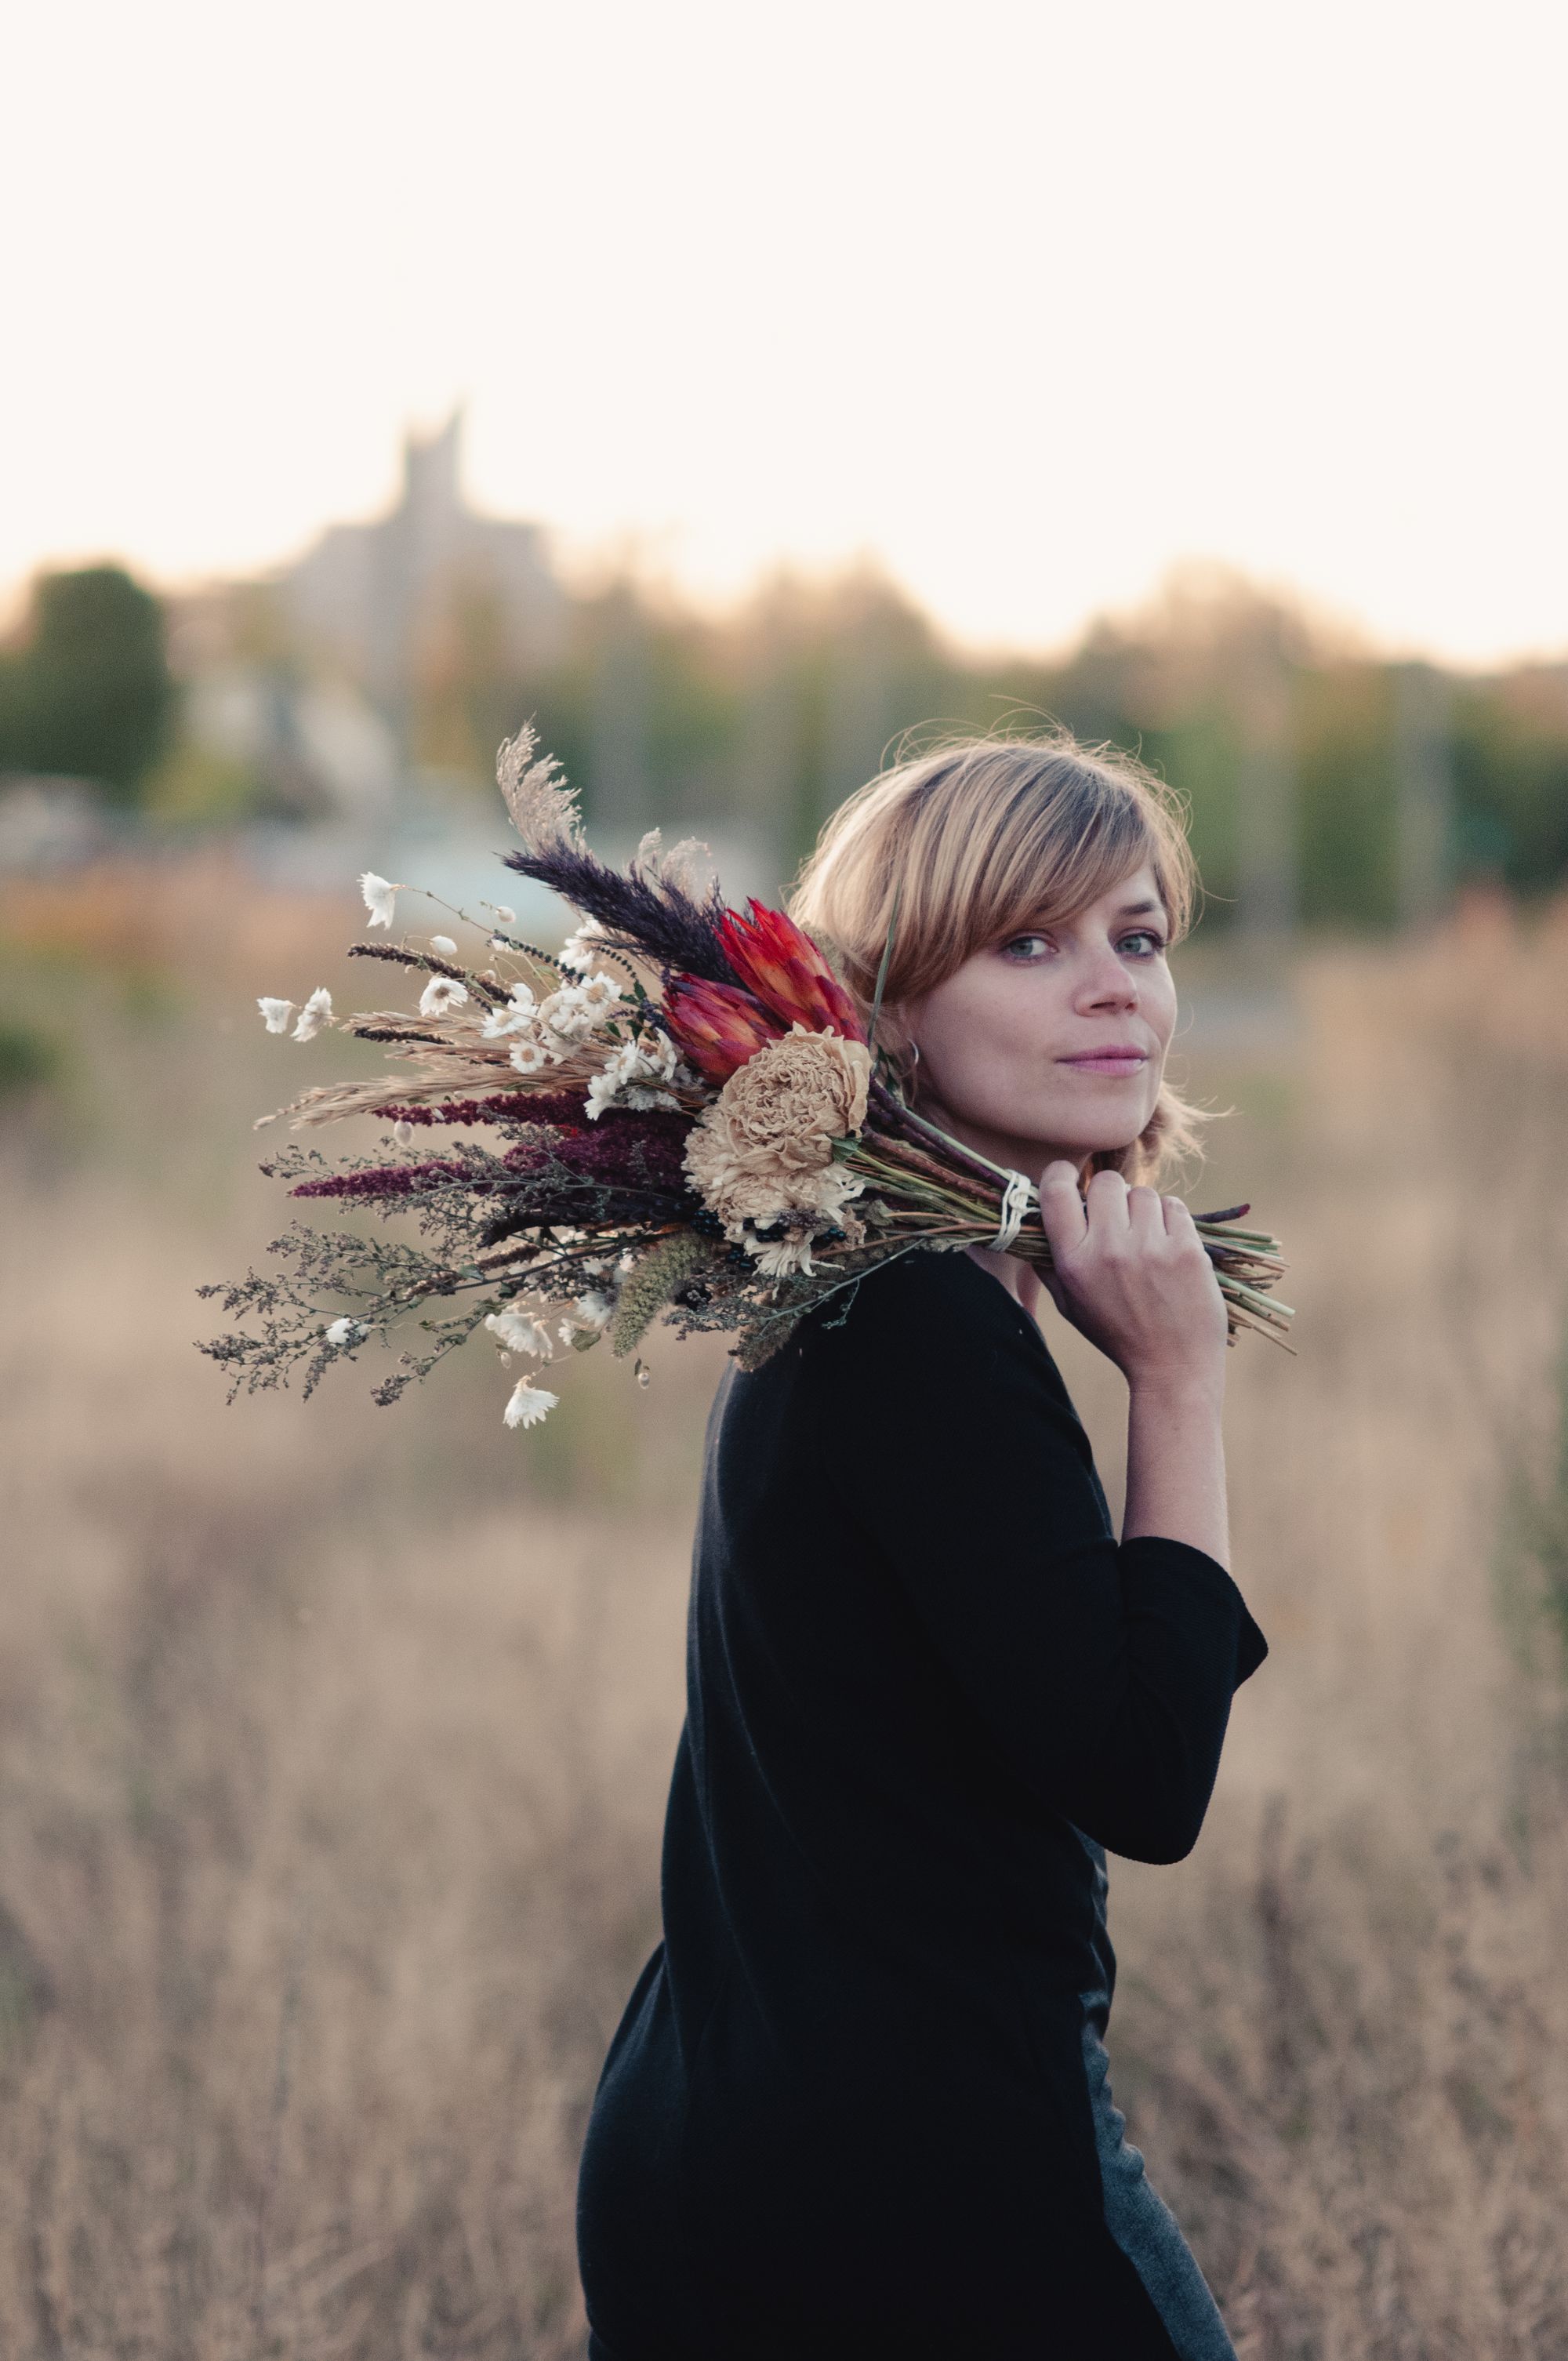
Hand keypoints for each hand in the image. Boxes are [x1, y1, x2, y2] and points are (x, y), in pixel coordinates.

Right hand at [1034, 1162, 1227, 1393]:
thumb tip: (1029, 1222)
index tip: (1069, 1180)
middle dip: (1109, 1195)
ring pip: (1142, 1192)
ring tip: (1146, 1240)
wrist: (1173, 1367)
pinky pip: (1174, 1206)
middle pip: (1105, 1182)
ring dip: (1143, 1210)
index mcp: (1074, 1262)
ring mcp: (1150, 1247)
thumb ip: (1048, 1263)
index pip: (1057, 1191)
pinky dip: (1171, 1219)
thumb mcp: (1070, 1304)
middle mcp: (1109, 1249)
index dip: (1061, 1175)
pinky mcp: (1186, 1248)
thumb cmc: (1117, 1334)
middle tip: (1117, 1218)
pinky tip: (1169, 1245)